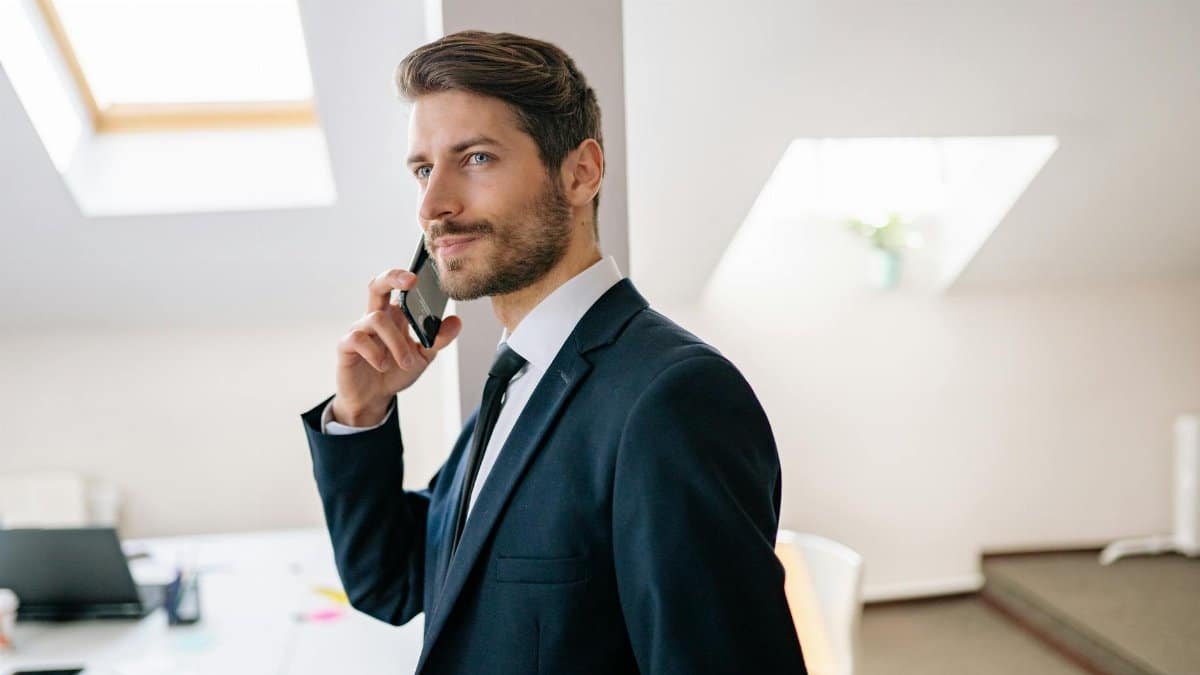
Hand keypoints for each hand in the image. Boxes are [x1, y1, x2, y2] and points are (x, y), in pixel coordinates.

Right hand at [331, 268, 461, 425]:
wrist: (374, 398)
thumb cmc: (395, 372)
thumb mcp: (423, 356)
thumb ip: (438, 339)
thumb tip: (456, 322)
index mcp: (395, 315)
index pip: (397, 287)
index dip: (406, 276)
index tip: (422, 276)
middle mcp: (376, 317)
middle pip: (378, 285)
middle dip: (393, 277)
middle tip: (411, 282)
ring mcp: (360, 330)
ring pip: (377, 319)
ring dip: (397, 342)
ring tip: (407, 362)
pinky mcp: (346, 346)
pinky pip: (358, 338)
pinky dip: (375, 352)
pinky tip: (383, 365)